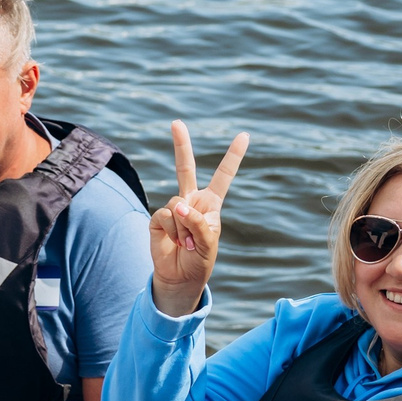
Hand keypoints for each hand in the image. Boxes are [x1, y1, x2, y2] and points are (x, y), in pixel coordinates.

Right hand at [149, 122, 250, 315]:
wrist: (179, 277)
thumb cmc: (200, 260)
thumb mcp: (208, 244)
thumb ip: (196, 223)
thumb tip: (177, 205)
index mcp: (210, 203)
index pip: (223, 176)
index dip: (233, 156)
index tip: (244, 135)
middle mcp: (190, 200)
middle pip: (185, 167)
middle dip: (181, 144)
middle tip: (176, 122)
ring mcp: (172, 208)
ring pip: (178, 204)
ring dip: (185, 228)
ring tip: (187, 244)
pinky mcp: (157, 218)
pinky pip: (165, 215)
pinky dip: (173, 231)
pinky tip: (175, 243)